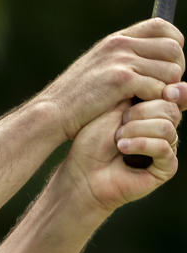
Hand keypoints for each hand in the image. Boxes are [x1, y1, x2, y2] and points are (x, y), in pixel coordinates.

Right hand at [37, 19, 183, 139]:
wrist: (54, 111)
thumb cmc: (78, 98)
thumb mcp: (100, 69)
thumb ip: (128, 61)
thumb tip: (167, 66)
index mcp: (116, 39)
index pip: (162, 26)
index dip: (174, 43)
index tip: (167, 63)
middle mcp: (119, 44)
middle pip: (174, 49)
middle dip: (175, 70)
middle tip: (161, 88)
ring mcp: (120, 61)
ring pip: (171, 71)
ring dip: (166, 89)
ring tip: (148, 99)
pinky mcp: (121, 80)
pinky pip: (158, 88)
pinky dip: (153, 101)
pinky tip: (137, 107)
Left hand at [58, 83, 185, 212]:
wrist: (82, 170)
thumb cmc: (92, 139)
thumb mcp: (113, 109)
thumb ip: (139, 93)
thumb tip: (169, 82)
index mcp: (151, 112)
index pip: (168, 95)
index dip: (160, 91)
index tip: (143, 87)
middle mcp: (162, 128)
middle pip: (170, 109)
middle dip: (140, 113)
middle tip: (119, 123)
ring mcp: (166, 148)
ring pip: (167, 127)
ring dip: (137, 130)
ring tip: (117, 139)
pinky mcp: (166, 167)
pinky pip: (164, 148)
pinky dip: (142, 144)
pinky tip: (123, 148)